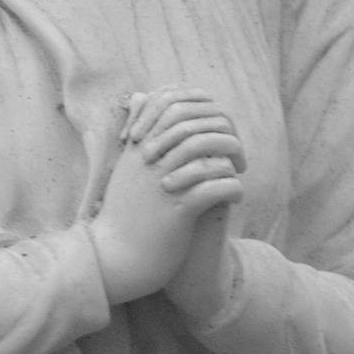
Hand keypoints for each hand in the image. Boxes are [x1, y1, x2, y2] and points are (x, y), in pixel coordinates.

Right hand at [87, 88, 244, 303]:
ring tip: (238, 173)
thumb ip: (138, 134)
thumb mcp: (127, 167)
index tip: (220, 131)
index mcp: (141, 147)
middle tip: (237, 154)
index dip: (206, 115)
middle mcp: (152, 161)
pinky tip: (235, 197)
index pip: (177, 109)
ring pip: (211, 155)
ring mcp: (165, 184)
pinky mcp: (178, 210)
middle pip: (199, 128)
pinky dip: (232, 188)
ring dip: (232, 162)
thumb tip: (141, 95)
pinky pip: (216, 187)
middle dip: (225, 136)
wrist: (115, 258)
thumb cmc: (125, 213)